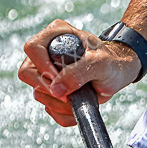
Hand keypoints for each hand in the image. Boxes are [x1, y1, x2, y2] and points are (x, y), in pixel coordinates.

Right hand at [18, 19, 140, 126]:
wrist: (118, 72)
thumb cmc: (110, 61)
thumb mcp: (99, 63)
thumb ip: (78, 73)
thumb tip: (56, 89)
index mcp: (55, 35)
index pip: (33, 49)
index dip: (43, 67)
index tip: (60, 80)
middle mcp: (46, 52)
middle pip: (28, 73)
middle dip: (51, 89)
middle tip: (71, 94)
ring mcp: (46, 72)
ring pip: (38, 93)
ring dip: (60, 103)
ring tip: (81, 97)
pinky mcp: (51, 89)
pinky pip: (49, 107)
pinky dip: (64, 112)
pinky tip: (79, 104)